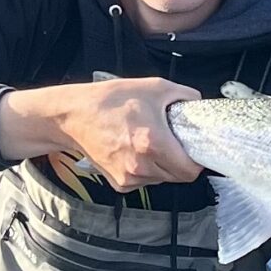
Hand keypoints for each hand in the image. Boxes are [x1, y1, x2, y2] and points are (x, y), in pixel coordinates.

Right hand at [0, 77, 202, 189]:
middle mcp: (141, 166)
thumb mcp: (154, 87)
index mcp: (153, 143)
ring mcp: (129, 177)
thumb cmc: (109, 100)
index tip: (196, 150)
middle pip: (179, 177)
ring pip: (162, 179)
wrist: (72, 116)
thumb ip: (184, 96)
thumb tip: (198, 104)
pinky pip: (145, 181)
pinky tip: (135, 151)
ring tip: (150, 143)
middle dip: (181, 161)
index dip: (197, 161)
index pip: (191, 170)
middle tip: (173, 142)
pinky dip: (146, 169)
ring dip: (163, 166)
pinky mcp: (120, 184)